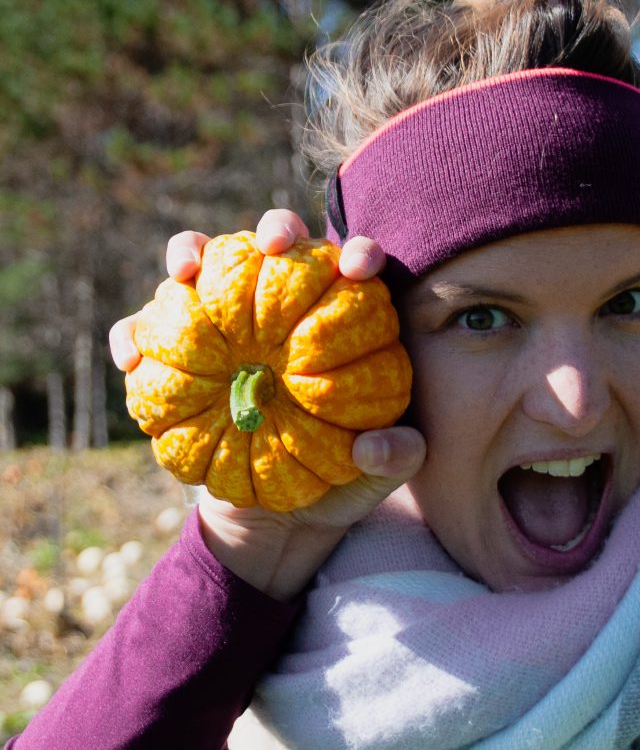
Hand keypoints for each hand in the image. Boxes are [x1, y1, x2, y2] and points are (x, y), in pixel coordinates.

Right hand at [110, 209, 415, 597]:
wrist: (278, 519)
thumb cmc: (337, 482)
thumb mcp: (380, 476)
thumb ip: (399, 456)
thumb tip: (375, 445)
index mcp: (340, 327)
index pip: (353, 273)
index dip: (357, 254)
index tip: (360, 267)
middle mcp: (282, 313)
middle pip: (278, 247)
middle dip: (276, 230)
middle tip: (274, 246)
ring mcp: (227, 328)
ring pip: (204, 266)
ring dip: (190, 254)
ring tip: (185, 272)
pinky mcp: (180, 357)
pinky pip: (145, 334)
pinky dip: (133, 337)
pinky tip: (130, 359)